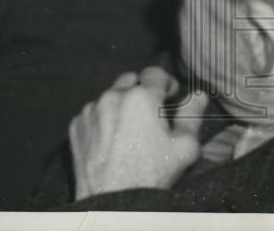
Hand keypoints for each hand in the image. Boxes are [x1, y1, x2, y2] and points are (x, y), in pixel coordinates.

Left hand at [69, 66, 206, 199]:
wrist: (113, 199)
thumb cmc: (153, 173)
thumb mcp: (184, 147)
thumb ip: (192, 115)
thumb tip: (198, 94)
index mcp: (140, 97)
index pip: (155, 73)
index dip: (165, 83)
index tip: (169, 96)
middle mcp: (111, 96)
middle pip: (129, 81)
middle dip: (140, 91)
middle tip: (150, 115)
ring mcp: (90, 109)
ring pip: (108, 97)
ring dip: (119, 105)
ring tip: (130, 131)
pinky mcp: (76, 123)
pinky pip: (92, 114)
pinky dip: (102, 120)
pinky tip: (111, 141)